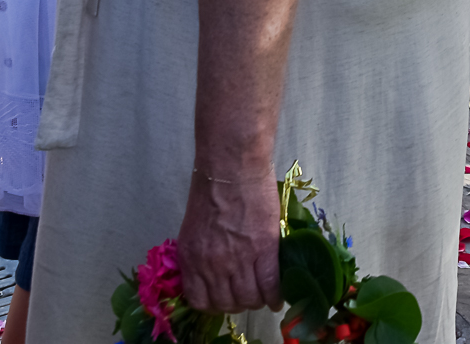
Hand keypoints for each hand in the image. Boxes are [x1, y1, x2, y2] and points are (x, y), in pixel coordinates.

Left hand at [178, 168, 282, 314]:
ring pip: (249, 298)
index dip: (215, 304)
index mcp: (191, 259)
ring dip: (257, 300)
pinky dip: (276, 295)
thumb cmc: (212, 188)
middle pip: (227, 304)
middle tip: (246, 294)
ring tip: (263, 293)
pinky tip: (278, 296)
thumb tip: (212, 272)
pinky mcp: (264, 250)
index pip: (201, 301)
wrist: (232, 166)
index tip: (224, 299)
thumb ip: (201, 254)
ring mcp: (239, 260)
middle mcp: (212, 266)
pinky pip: (270, 285)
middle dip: (238, 304)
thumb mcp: (194, 228)